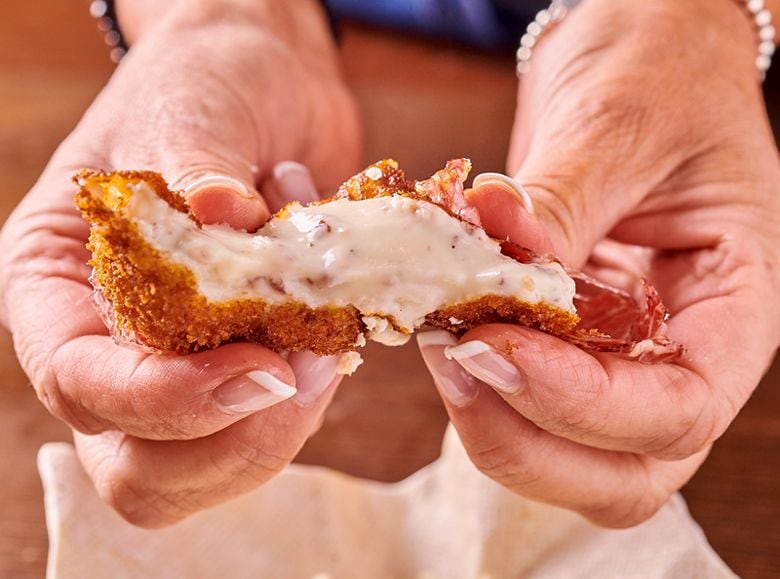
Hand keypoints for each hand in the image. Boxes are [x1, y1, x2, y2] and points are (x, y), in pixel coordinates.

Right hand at [0, 0, 359, 526]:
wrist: (266, 87)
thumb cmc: (200, 87)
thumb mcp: (182, 112)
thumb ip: (194, 170)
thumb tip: (227, 217)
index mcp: (56, 289)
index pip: (80, 385)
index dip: (164, 399)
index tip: (258, 368)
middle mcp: (112, 346)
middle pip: (143, 466)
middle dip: (231, 438)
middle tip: (305, 369)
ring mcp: (185, 365)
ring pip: (218, 463)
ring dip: (287, 420)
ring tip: (329, 333)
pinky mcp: (253, 362)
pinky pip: (281, 421)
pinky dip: (320, 391)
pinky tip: (339, 328)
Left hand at [418, 0, 779, 526]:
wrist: (641, 52)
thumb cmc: (665, 74)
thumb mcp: (625, 126)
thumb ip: (564, 201)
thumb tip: (494, 251)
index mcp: (732, 312)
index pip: (680, 411)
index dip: (584, 405)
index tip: (497, 347)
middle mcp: (676, 354)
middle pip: (619, 473)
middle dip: (527, 439)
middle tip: (456, 356)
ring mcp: (614, 355)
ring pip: (560, 453)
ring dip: (489, 417)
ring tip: (439, 334)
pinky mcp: (558, 338)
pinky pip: (516, 395)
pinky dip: (472, 378)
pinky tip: (440, 322)